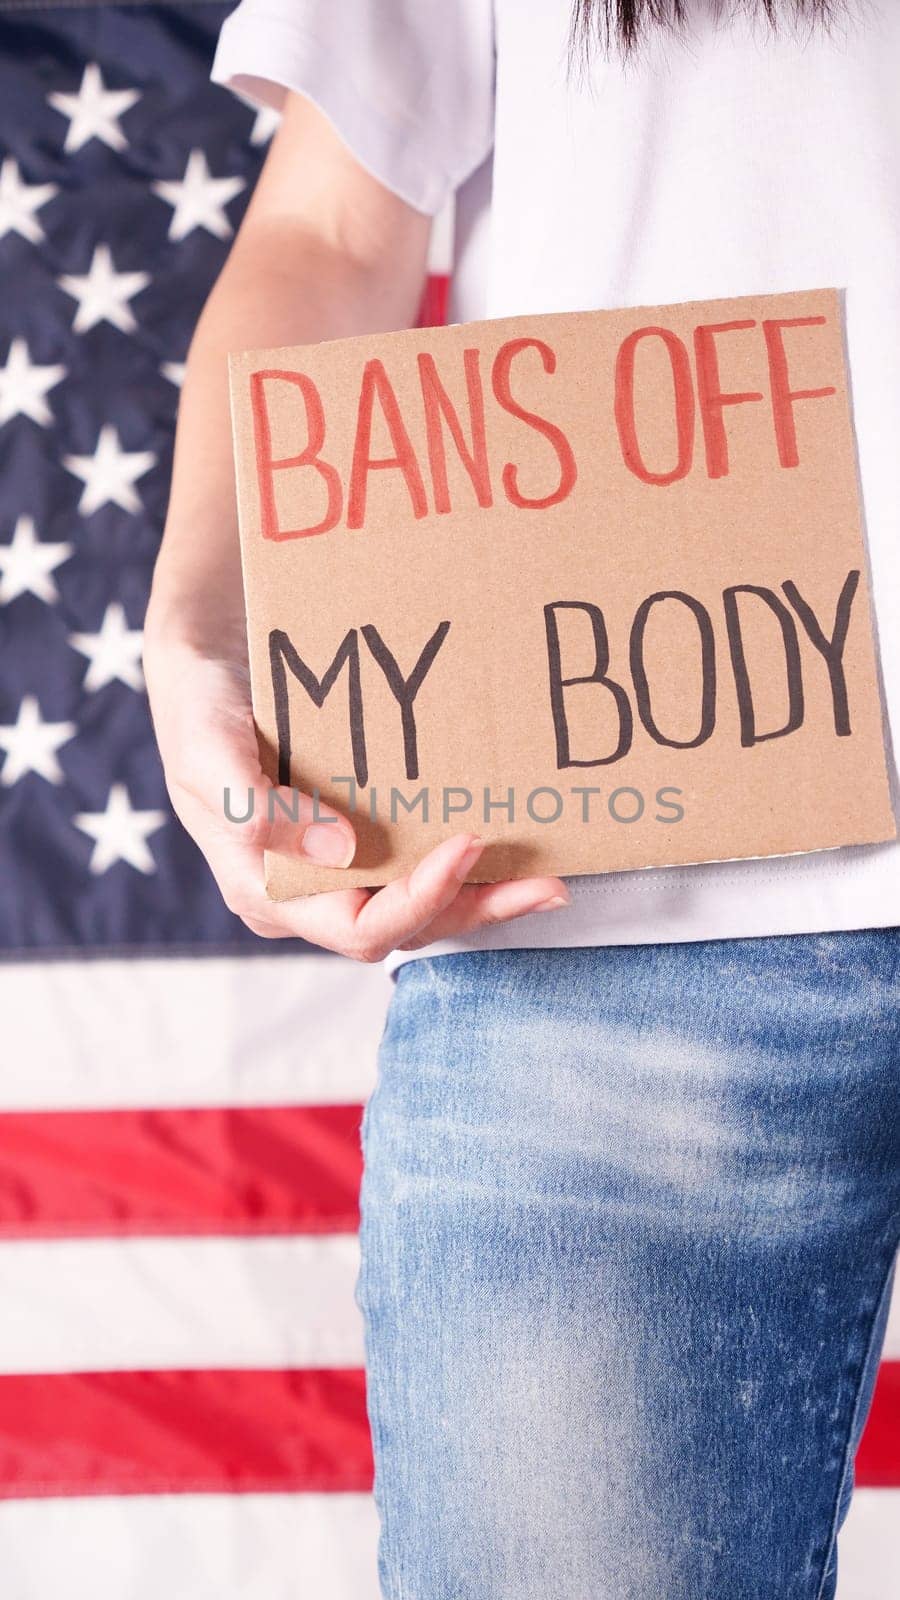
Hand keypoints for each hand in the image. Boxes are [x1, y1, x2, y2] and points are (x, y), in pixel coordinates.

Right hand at [144, 633, 570, 961]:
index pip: (359, 928)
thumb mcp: (207, 751)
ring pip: (423, 902)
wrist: (206, 662)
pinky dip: (469, 860)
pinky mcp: (362, 836)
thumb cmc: (197, 706)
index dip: (420, 900)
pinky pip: (421, 860)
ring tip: (550, 878)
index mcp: (268, 891)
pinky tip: (515, 841)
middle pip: (407, 926)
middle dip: (478, 908)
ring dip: (486, 894)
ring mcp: (339, 868)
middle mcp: (310, 893)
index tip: (466, 843)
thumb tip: (342, 851)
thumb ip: (257, 808)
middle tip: (547, 884)